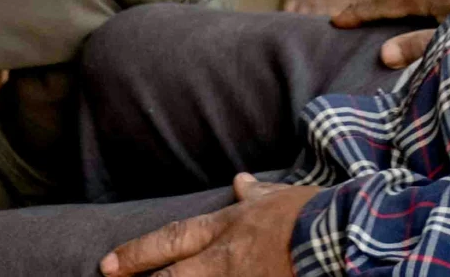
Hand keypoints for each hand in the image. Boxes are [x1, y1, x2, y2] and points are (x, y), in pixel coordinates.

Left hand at [102, 174, 317, 276]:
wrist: (340, 232)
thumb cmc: (312, 212)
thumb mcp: (279, 197)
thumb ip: (256, 194)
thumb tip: (240, 182)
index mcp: (227, 228)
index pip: (172, 240)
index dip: (139, 253)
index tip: (109, 264)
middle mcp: (224, 257)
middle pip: (171, 272)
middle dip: (137, 273)